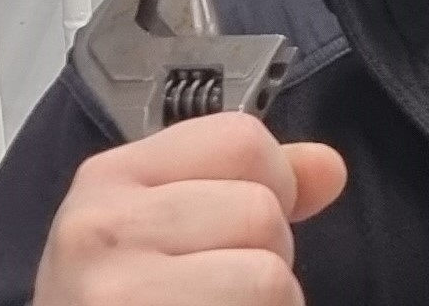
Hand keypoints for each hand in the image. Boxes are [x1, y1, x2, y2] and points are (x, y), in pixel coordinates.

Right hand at [31, 112, 346, 305]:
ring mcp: (115, 288)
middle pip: (260, 209)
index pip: (242, 138)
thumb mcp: (167, 232)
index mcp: (111, 177)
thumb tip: (328, 167)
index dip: (271, 183)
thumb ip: (248, 188)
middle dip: (265, 255)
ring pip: (268, 274)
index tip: (237, 228)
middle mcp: (100, 226)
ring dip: (265, 303)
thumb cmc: (129, 298)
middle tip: (215, 290)